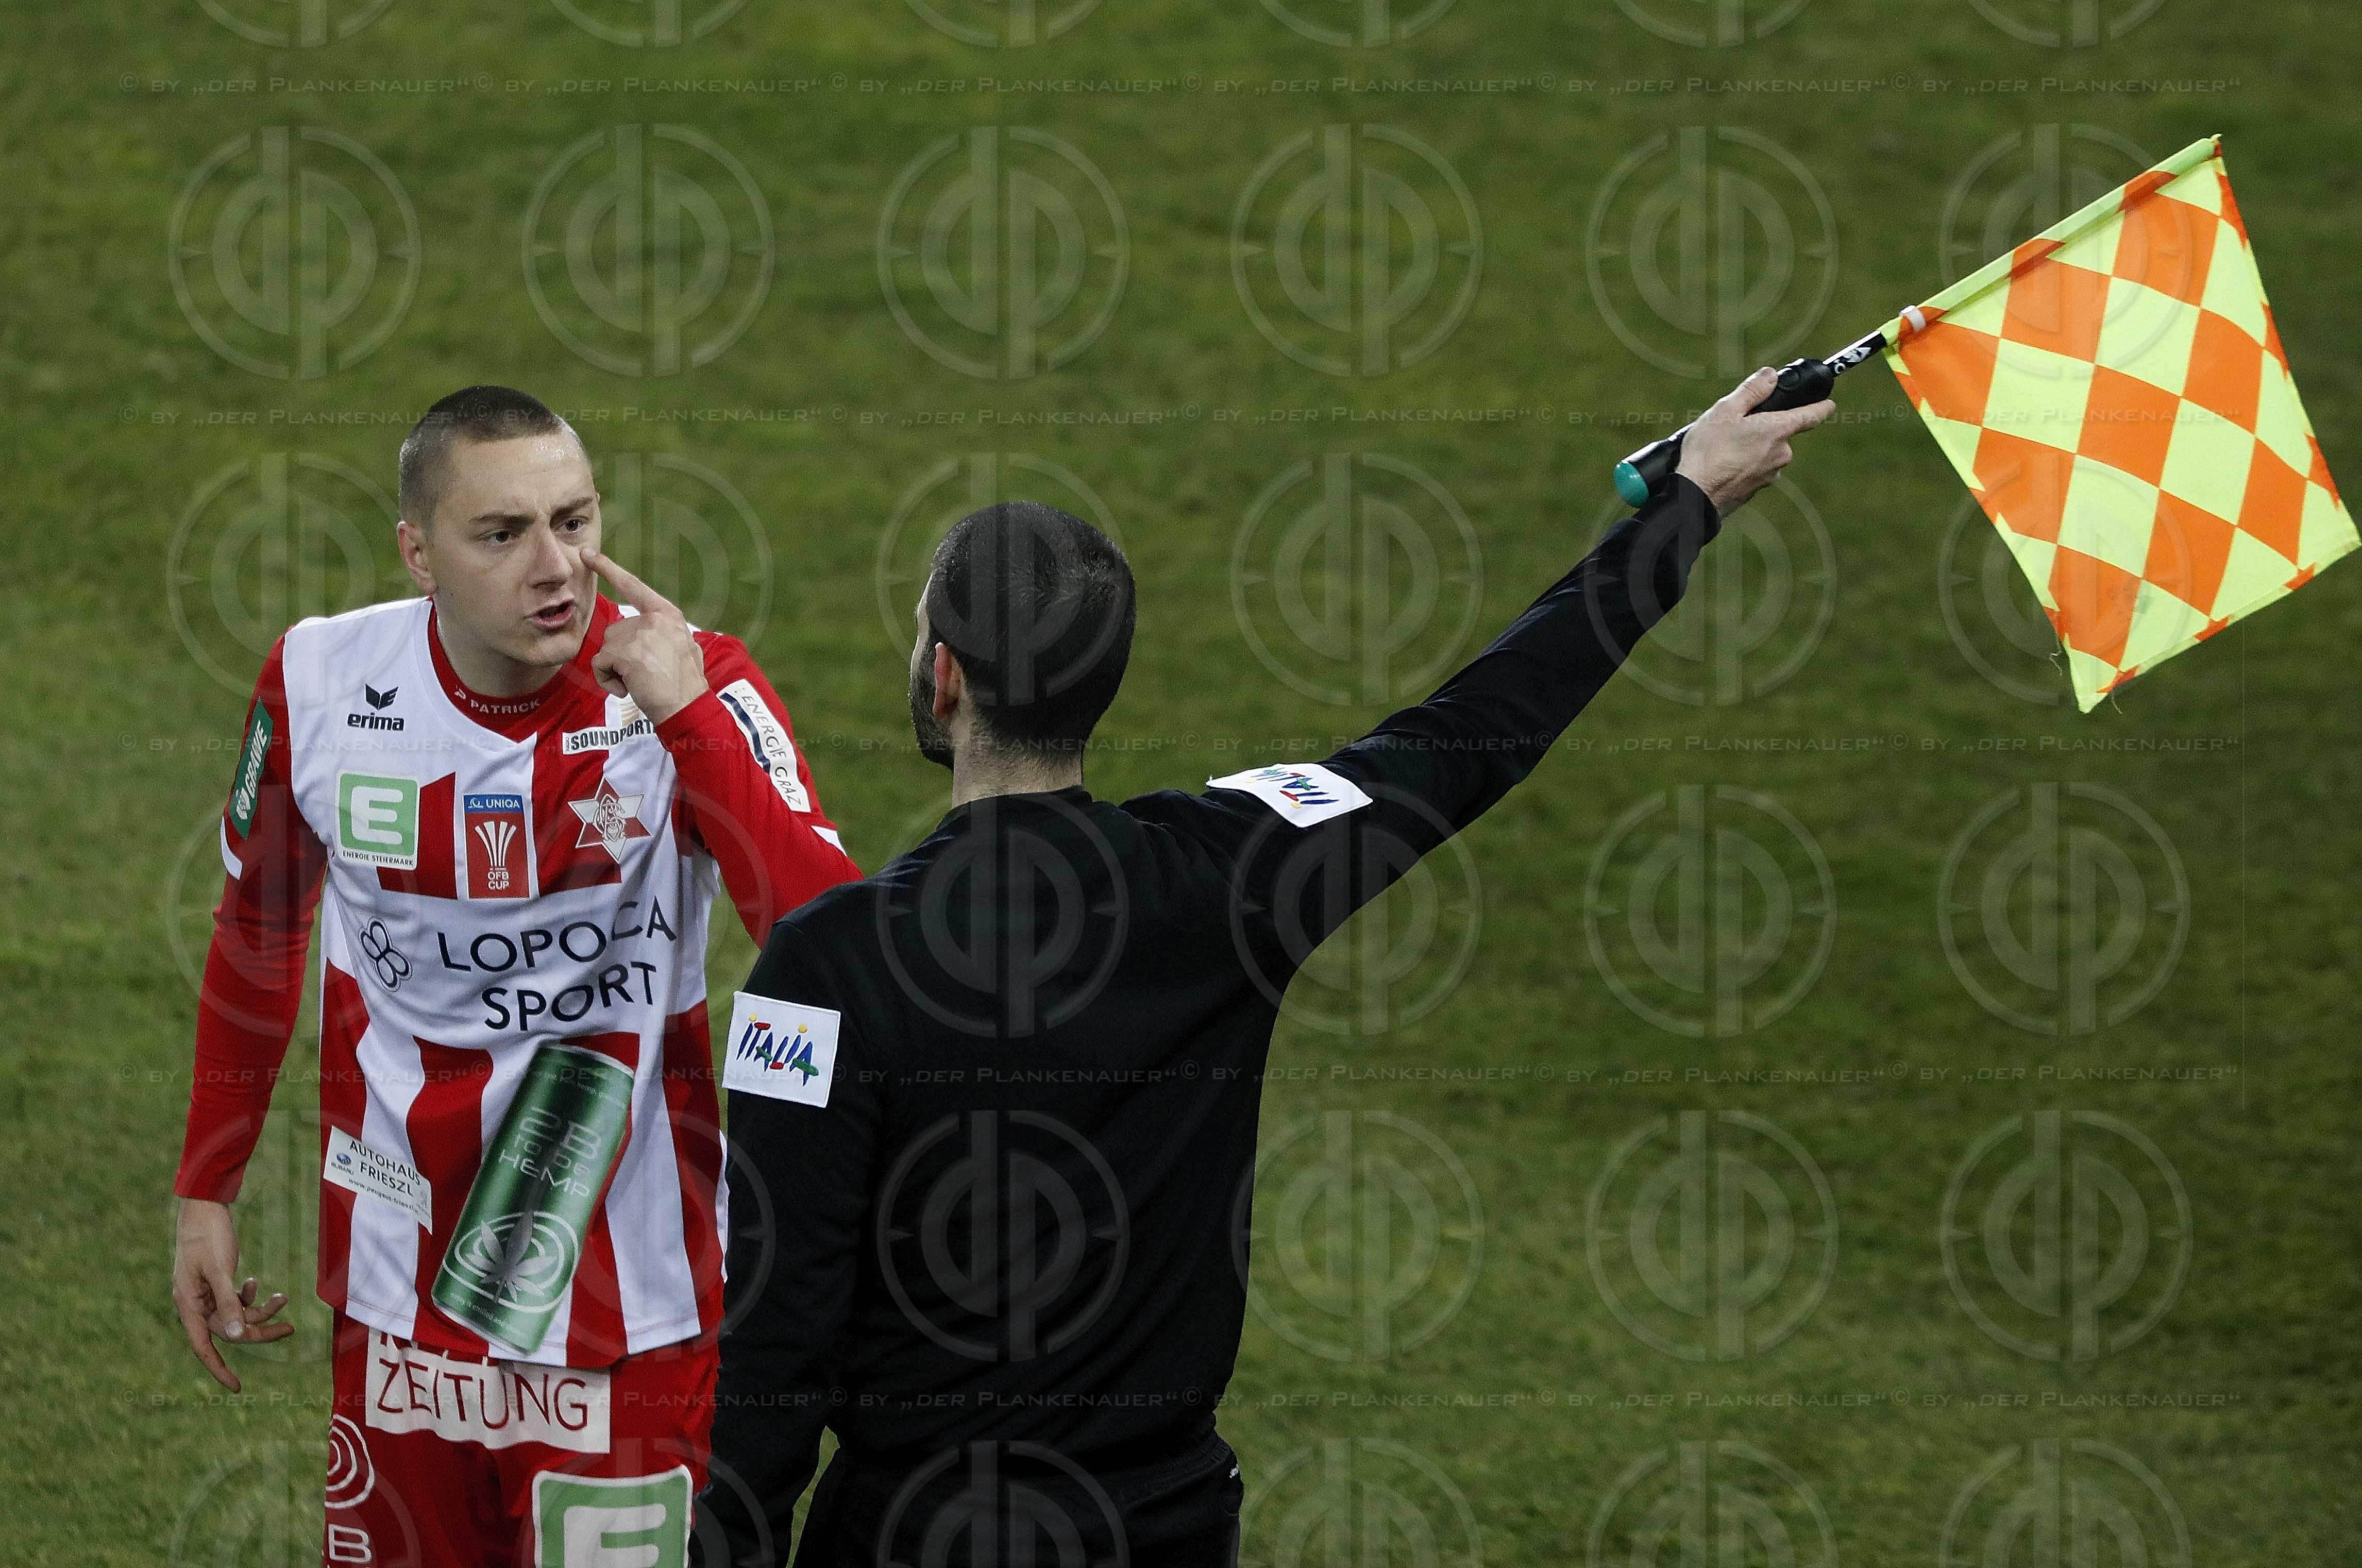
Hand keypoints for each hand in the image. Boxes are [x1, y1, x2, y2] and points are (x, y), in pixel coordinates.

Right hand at [171, 1198, 292, 1390]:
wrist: (204, 1208)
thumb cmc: (207, 1236)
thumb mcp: (219, 1270)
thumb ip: (227, 1303)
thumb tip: (235, 1336)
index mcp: (188, 1305)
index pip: (203, 1347)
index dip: (219, 1368)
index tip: (237, 1387)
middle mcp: (195, 1303)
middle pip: (229, 1330)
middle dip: (258, 1330)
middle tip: (290, 1329)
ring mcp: (206, 1293)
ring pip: (236, 1315)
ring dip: (259, 1310)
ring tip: (283, 1298)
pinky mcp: (216, 1281)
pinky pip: (235, 1299)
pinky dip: (249, 1295)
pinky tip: (257, 1284)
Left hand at [585, 549, 708, 725]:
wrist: (688, 708)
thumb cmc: (685, 685)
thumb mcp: (683, 647)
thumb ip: (662, 633)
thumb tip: (647, 636)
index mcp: (668, 615)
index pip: (633, 586)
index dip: (609, 569)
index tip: (588, 555)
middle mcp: (655, 619)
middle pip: (615, 630)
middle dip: (621, 654)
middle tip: (643, 674)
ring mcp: (641, 634)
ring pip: (607, 647)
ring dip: (615, 669)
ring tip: (639, 682)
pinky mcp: (626, 652)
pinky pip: (600, 664)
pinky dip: (608, 680)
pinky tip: (628, 689)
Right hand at [1674, 366, 1836, 516]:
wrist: (1695, 496)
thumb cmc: (1708, 452)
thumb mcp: (1726, 410)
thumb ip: (1752, 390)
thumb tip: (1771, 375)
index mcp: (1778, 430)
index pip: (1812, 415)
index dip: (1822, 406)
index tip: (1828, 403)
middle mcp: (1781, 454)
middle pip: (1781, 432)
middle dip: (1764, 426)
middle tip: (1736, 426)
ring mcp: (1771, 474)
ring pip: (1766, 451)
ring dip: (1752, 446)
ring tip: (1723, 447)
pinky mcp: (1757, 489)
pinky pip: (1755, 468)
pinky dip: (1743, 463)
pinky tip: (1722, 464)